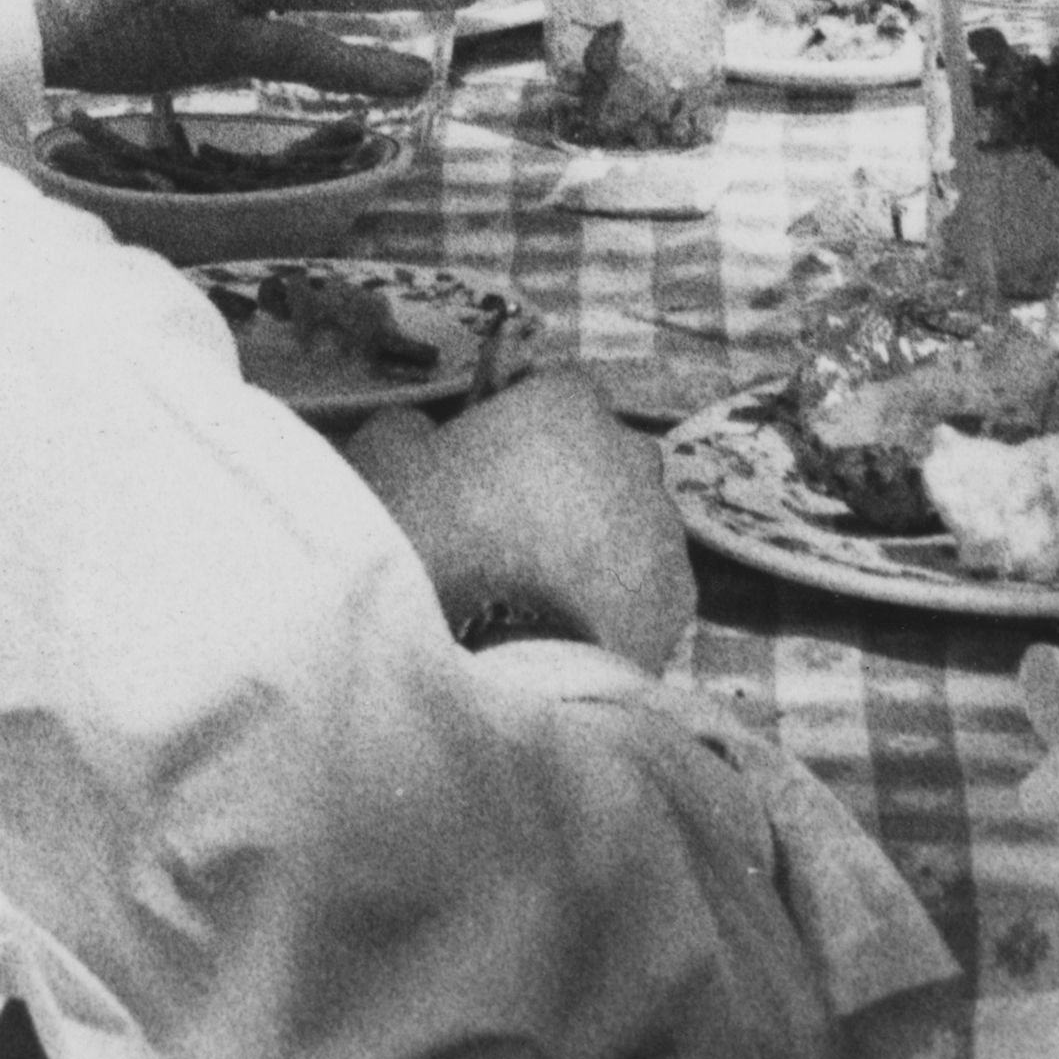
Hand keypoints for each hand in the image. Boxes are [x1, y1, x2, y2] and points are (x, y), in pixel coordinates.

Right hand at [341, 371, 696, 672]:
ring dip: (595, 541)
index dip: (522, 425)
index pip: (557, 392)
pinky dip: (616, 598)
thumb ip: (412, 427)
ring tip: (537, 592)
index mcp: (564, 405)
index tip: (487, 465)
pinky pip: (645, 584)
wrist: (474, 666)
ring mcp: (662, 527)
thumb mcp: (381, 461)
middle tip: (509, 532)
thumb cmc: (424, 544)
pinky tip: (569, 628)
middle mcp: (629, 454)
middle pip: (602, 455)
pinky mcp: (677, 598)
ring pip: (630, 520)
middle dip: (567, 481)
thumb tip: (425, 433)